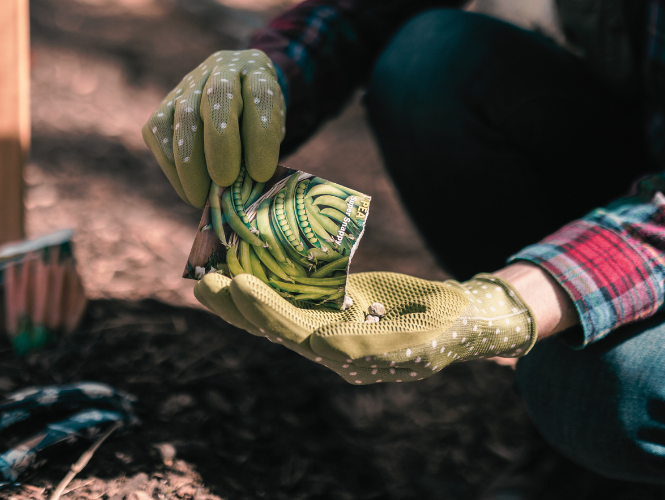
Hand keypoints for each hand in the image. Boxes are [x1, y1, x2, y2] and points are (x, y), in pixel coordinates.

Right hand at [143, 50, 284, 207]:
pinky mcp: (164, 104)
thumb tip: (241, 193)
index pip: (260, 95)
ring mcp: (189, 83)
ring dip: (191, 164)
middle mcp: (221, 69)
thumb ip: (260, 153)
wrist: (239, 96)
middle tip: (225, 182)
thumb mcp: (272, 132)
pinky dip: (172, 166)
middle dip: (220, 145)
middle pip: (217, 99)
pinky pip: (159, 132)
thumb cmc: (259, 122)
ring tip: (202, 198)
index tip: (261, 173)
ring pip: (183, 117)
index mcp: (257, 71)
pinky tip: (187, 189)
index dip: (260, 135)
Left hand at [194, 271, 537, 383]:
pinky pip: (294, 301)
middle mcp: (334, 347)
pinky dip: (267, 287)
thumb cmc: (448, 322)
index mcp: (352, 356)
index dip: (267, 313)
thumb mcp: (422, 334)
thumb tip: (327, 346)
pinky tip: (243, 271)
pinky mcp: (334, 312)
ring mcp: (332, 330)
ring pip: (277, 315)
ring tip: (208, 277)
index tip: (239, 287)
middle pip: (276, 327)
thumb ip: (376, 343)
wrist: (462, 320)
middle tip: (203, 282)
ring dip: (242, 299)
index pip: (300, 335)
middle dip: (239, 308)